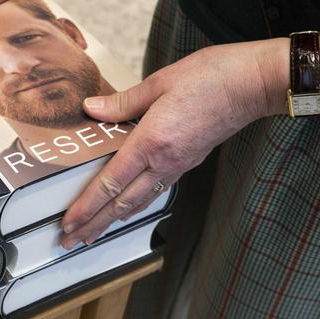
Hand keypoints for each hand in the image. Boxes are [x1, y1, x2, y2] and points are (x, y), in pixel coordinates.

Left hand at [60, 38, 285, 248]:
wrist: (251, 85)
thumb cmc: (210, 77)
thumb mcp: (159, 82)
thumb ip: (122, 102)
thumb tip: (90, 110)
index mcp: (151, 141)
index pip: (110, 183)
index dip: (86, 207)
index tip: (68, 224)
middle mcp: (164, 162)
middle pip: (121, 204)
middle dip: (92, 225)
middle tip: (69, 242)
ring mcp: (177, 165)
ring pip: (138, 202)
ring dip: (111, 220)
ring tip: (91, 234)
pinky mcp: (187, 162)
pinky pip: (155, 191)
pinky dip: (135, 205)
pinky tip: (125, 210)